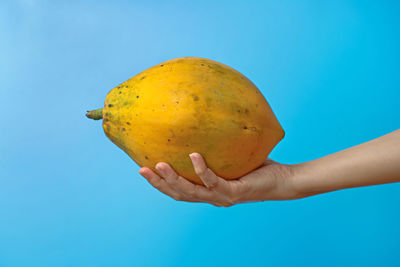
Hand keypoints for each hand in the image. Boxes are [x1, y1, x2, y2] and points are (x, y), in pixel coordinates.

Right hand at [138, 153, 297, 206]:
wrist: (282, 180)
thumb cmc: (256, 166)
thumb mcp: (230, 156)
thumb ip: (215, 147)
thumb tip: (201, 122)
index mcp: (208, 191)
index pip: (179, 191)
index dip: (160, 184)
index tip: (143, 169)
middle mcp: (213, 198)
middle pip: (179, 195)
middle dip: (159, 184)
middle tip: (142, 170)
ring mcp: (223, 197)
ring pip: (192, 192)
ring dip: (173, 180)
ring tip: (159, 165)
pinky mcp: (235, 193)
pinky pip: (214, 180)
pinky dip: (202, 169)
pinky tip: (193, 155)